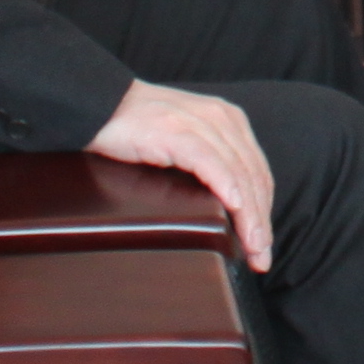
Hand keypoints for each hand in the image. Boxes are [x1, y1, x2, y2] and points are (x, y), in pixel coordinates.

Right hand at [85, 78, 275, 269]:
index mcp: (228, 121)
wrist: (98, 106)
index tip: (263, 245)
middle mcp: (221, 119)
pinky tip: (233, 207)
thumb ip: (210, 164)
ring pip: (237, 173)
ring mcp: (199, 123)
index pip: (257, 172)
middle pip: (253, 176)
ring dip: (248, 214)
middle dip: (260, 221)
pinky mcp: (176, 131)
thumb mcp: (186, 144)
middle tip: (262, 257)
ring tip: (252, 246)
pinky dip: (225, 185)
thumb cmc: (139, 132)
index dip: (264, 210)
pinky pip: (208, 161)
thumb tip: (230, 212)